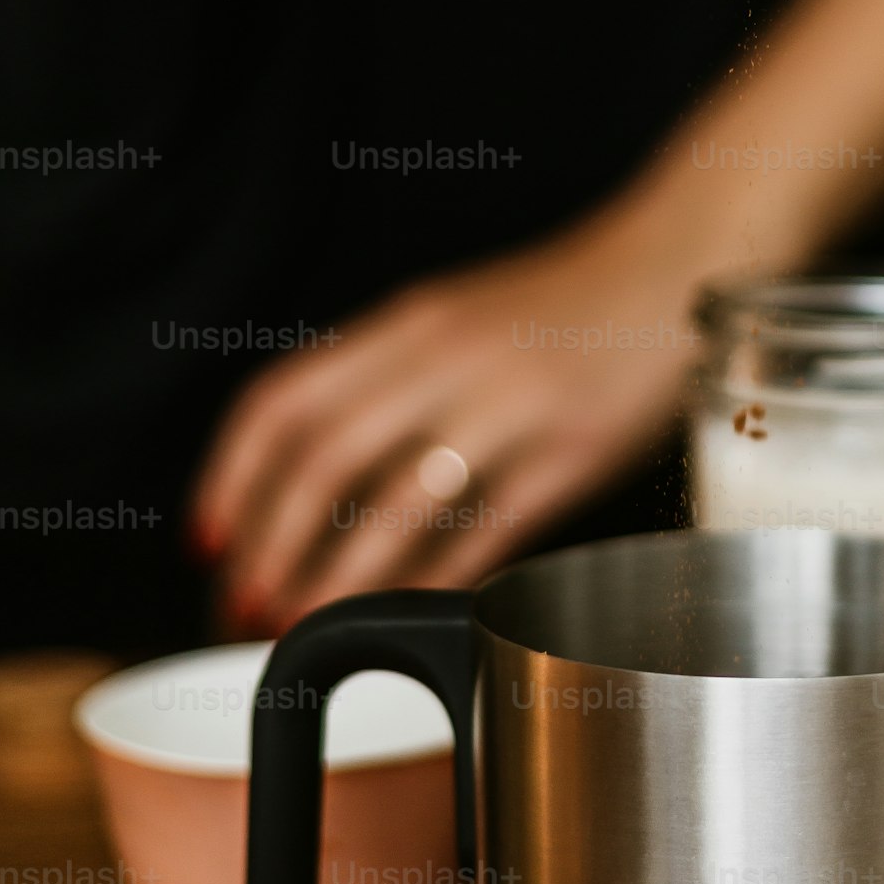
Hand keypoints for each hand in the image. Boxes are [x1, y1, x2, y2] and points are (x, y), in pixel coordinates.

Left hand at [190, 204, 705, 630]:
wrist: (678, 260)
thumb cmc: (569, 303)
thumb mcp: (463, 320)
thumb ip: (395, 380)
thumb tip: (315, 476)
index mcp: (410, 323)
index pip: (285, 398)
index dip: (231, 475)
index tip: (206, 538)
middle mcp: (447, 359)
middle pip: (323, 457)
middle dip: (268, 542)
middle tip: (240, 604)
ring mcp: (511, 406)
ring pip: (396, 504)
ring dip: (336, 576)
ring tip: (301, 623)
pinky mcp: (571, 453)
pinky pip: (485, 531)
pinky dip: (436, 581)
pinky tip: (409, 613)